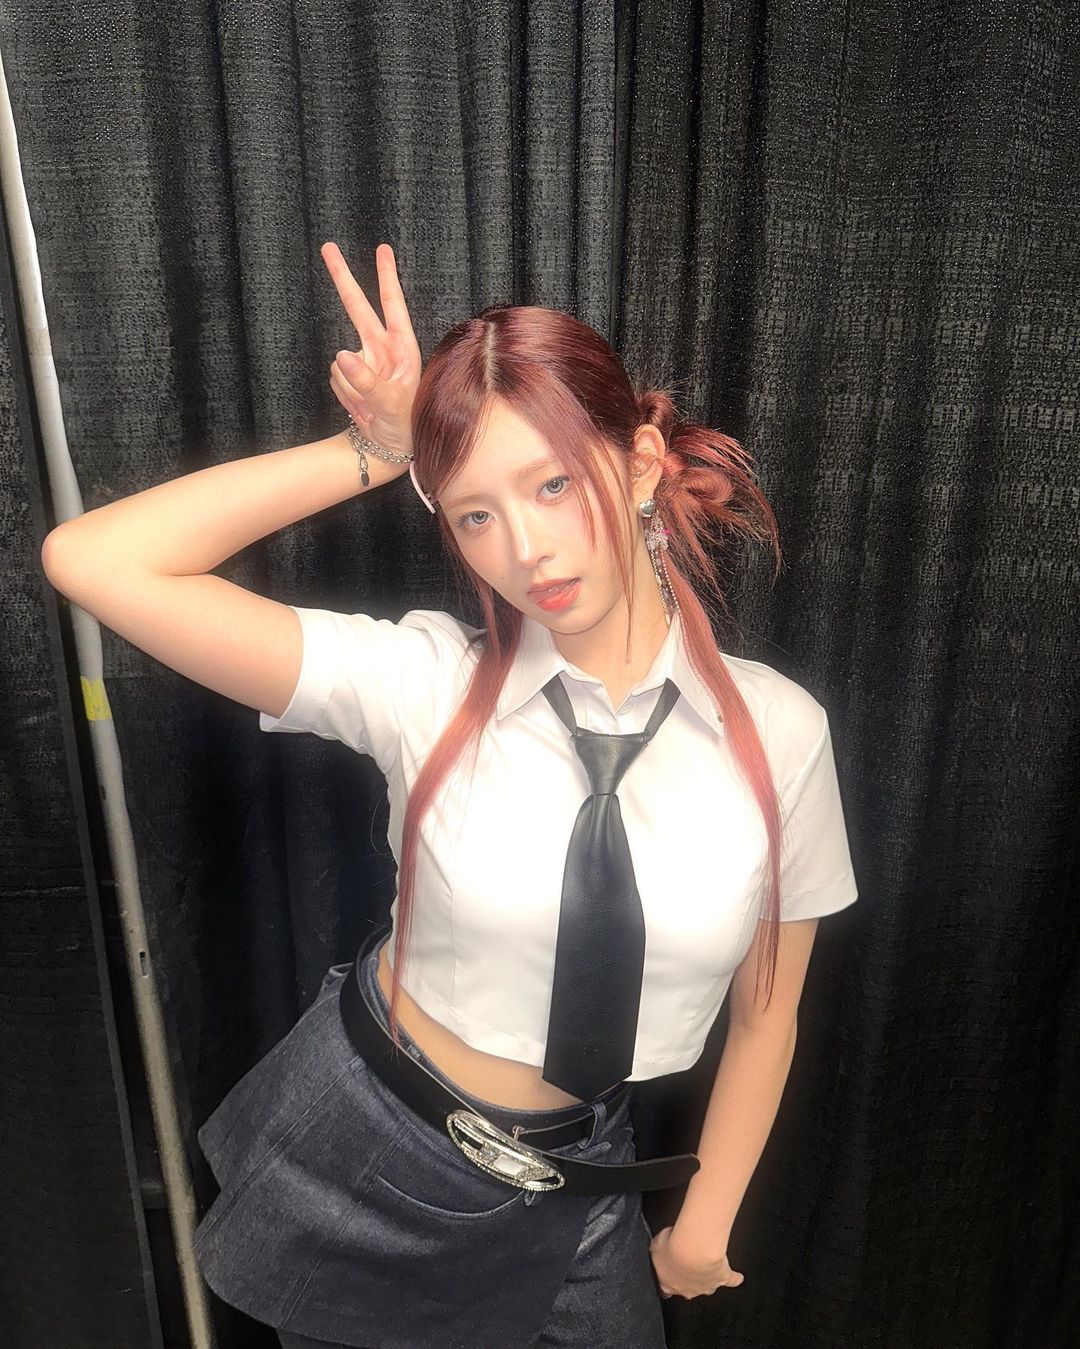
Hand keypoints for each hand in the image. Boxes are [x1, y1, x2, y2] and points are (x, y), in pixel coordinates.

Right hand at [321, 240, 421, 462]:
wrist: (390, 447)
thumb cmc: (405, 425)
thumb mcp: (391, 406)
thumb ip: (367, 382)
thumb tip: (341, 354)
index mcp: (403, 350)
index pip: (393, 306)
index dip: (387, 277)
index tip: (382, 248)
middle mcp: (382, 349)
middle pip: (357, 307)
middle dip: (343, 278)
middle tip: (328, 246)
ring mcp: (363, 361)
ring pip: (340, 360)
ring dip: (350, 387)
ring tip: (370, 408)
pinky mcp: (348, 375)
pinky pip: (334, 376)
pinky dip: (344, 395)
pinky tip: (360, 408)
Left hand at [648, 1223, 744, 1298]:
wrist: (693, 1248)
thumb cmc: (673, 1246)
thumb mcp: (656, 1244)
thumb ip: (656, 1248)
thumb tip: (657, 1246)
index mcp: (668, 1285)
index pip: (666, 1289)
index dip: (667, 1280)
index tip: (668, 1273)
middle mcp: (688, 1290)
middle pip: (688, 1289)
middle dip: (687, 1279)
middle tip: (687, 1264)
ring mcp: (706, 1286)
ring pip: (707, 1286)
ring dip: (706, 1276)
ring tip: (707, 1266)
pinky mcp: (722, 1278)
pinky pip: (730, 1281)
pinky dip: (734, 1278)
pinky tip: (738, 1278)